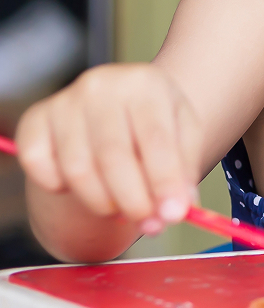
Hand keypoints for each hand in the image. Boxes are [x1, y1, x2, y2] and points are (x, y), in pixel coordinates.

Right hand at [16, 63, 200, 233]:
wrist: (119, 104)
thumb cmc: (154, 122)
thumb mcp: (184, 135)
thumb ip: (184, 171)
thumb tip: (176, 211)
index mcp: (145, 84)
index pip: (155, 138)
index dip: (164, 181)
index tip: (174, 215)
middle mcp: (101, 86)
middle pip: (114, 156)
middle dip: (134, 200)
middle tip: (149, 224)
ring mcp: (64, 101)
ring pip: (77, 169)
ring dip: (101, 202)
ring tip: (121, 208)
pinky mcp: (34, 119)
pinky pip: (38, 166)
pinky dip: (57, 186)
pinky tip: (82, 185)